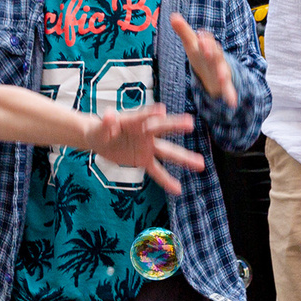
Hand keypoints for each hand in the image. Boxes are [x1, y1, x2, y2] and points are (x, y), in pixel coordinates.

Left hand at [83, 107, 203, 196]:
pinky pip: (156, 171)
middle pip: (162, 129)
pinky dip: (166, 180)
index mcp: (134, 121)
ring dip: (183, 158)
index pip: (143, 117)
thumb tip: (109, 115)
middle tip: (190, 123)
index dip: (150, 114)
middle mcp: (145, 132)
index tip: (162, 110)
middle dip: (175, 126)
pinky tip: (178, 189)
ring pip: (167, 152)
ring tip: (201, 164)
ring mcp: (147, 147)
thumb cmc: (100, 128)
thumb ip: (106, 122)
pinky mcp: (143, 160)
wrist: (100, 139)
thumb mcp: (99, 126)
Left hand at [171, 13, 238, 103]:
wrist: (215, 71)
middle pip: (215, 53)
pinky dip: (231, 95)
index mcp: (207, 46)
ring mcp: (221, 70)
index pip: (206, 40)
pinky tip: (233, 102)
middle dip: (211, 51)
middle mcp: (216, 57)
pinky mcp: (224, 84)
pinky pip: (228, 89)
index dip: (204, 38)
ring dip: (222, 72)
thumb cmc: (201, 55)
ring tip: (222, 76)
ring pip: (222, 70)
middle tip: (206, 48)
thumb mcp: (191, 44)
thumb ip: (183, 30)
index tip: (200, 36)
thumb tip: (173, 15)